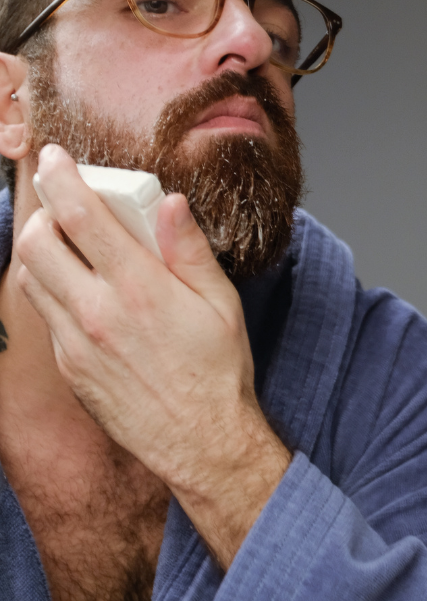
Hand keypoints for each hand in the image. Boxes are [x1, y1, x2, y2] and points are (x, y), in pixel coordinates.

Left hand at [16, 143, 289, 565]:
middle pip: (36, 242)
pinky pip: (46, 316)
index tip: (56, 159)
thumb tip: (169, 204)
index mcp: (139, 289)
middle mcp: (98, 313)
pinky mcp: (71, 368)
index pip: (81, 215)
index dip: (61, 177)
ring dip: (42, 252)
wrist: (203, 442)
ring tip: (72, 248)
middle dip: (43, 213)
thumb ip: (190, 250)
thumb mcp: (222, 305)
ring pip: (30, 279)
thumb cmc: (219, 373)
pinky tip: (86, 295)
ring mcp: (77, 343)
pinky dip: (55, 292)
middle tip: (66, 208)